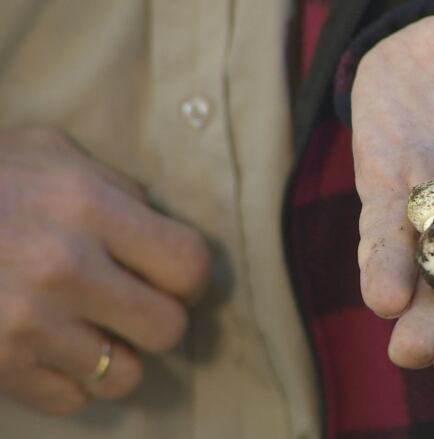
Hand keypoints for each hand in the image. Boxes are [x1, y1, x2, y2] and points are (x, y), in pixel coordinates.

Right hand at [0, 127, 209, 413]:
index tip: (176, 278)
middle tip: (134, 305)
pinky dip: (69, 380)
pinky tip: (51, 348)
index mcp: (86, 206)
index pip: (189, 264)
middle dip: (158, 319)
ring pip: (125, 375)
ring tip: (91, 329)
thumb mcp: (49, 152)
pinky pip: (72, 400)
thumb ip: (116, 185)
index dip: (193, 277)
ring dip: (115, 357)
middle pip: (168, 328)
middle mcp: (62, 268)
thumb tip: (163, 223)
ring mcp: (26, 324)